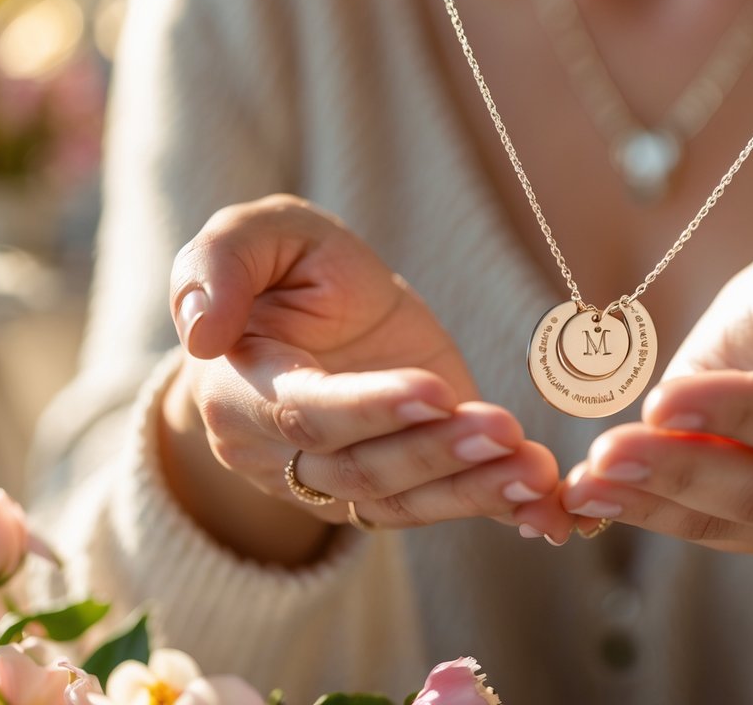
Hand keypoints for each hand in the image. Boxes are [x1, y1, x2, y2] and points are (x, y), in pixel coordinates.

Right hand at [163, 195, 572, 560]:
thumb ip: (219, 264)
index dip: (369, 407)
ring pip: (405, 501)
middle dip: (436, 453)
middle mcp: (286, 453)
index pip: (306, 412)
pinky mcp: (398, 483)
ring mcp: (342, 477)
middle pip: (362, 469)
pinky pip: (442, 508)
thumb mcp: (254, 237)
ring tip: (537, 471)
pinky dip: (498, 513)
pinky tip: (552, 515)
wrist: (313, 313)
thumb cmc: (281, 270)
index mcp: (246, 390)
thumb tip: (200, 331)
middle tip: (505, 430)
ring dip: (475, 490)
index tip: (433, 390)